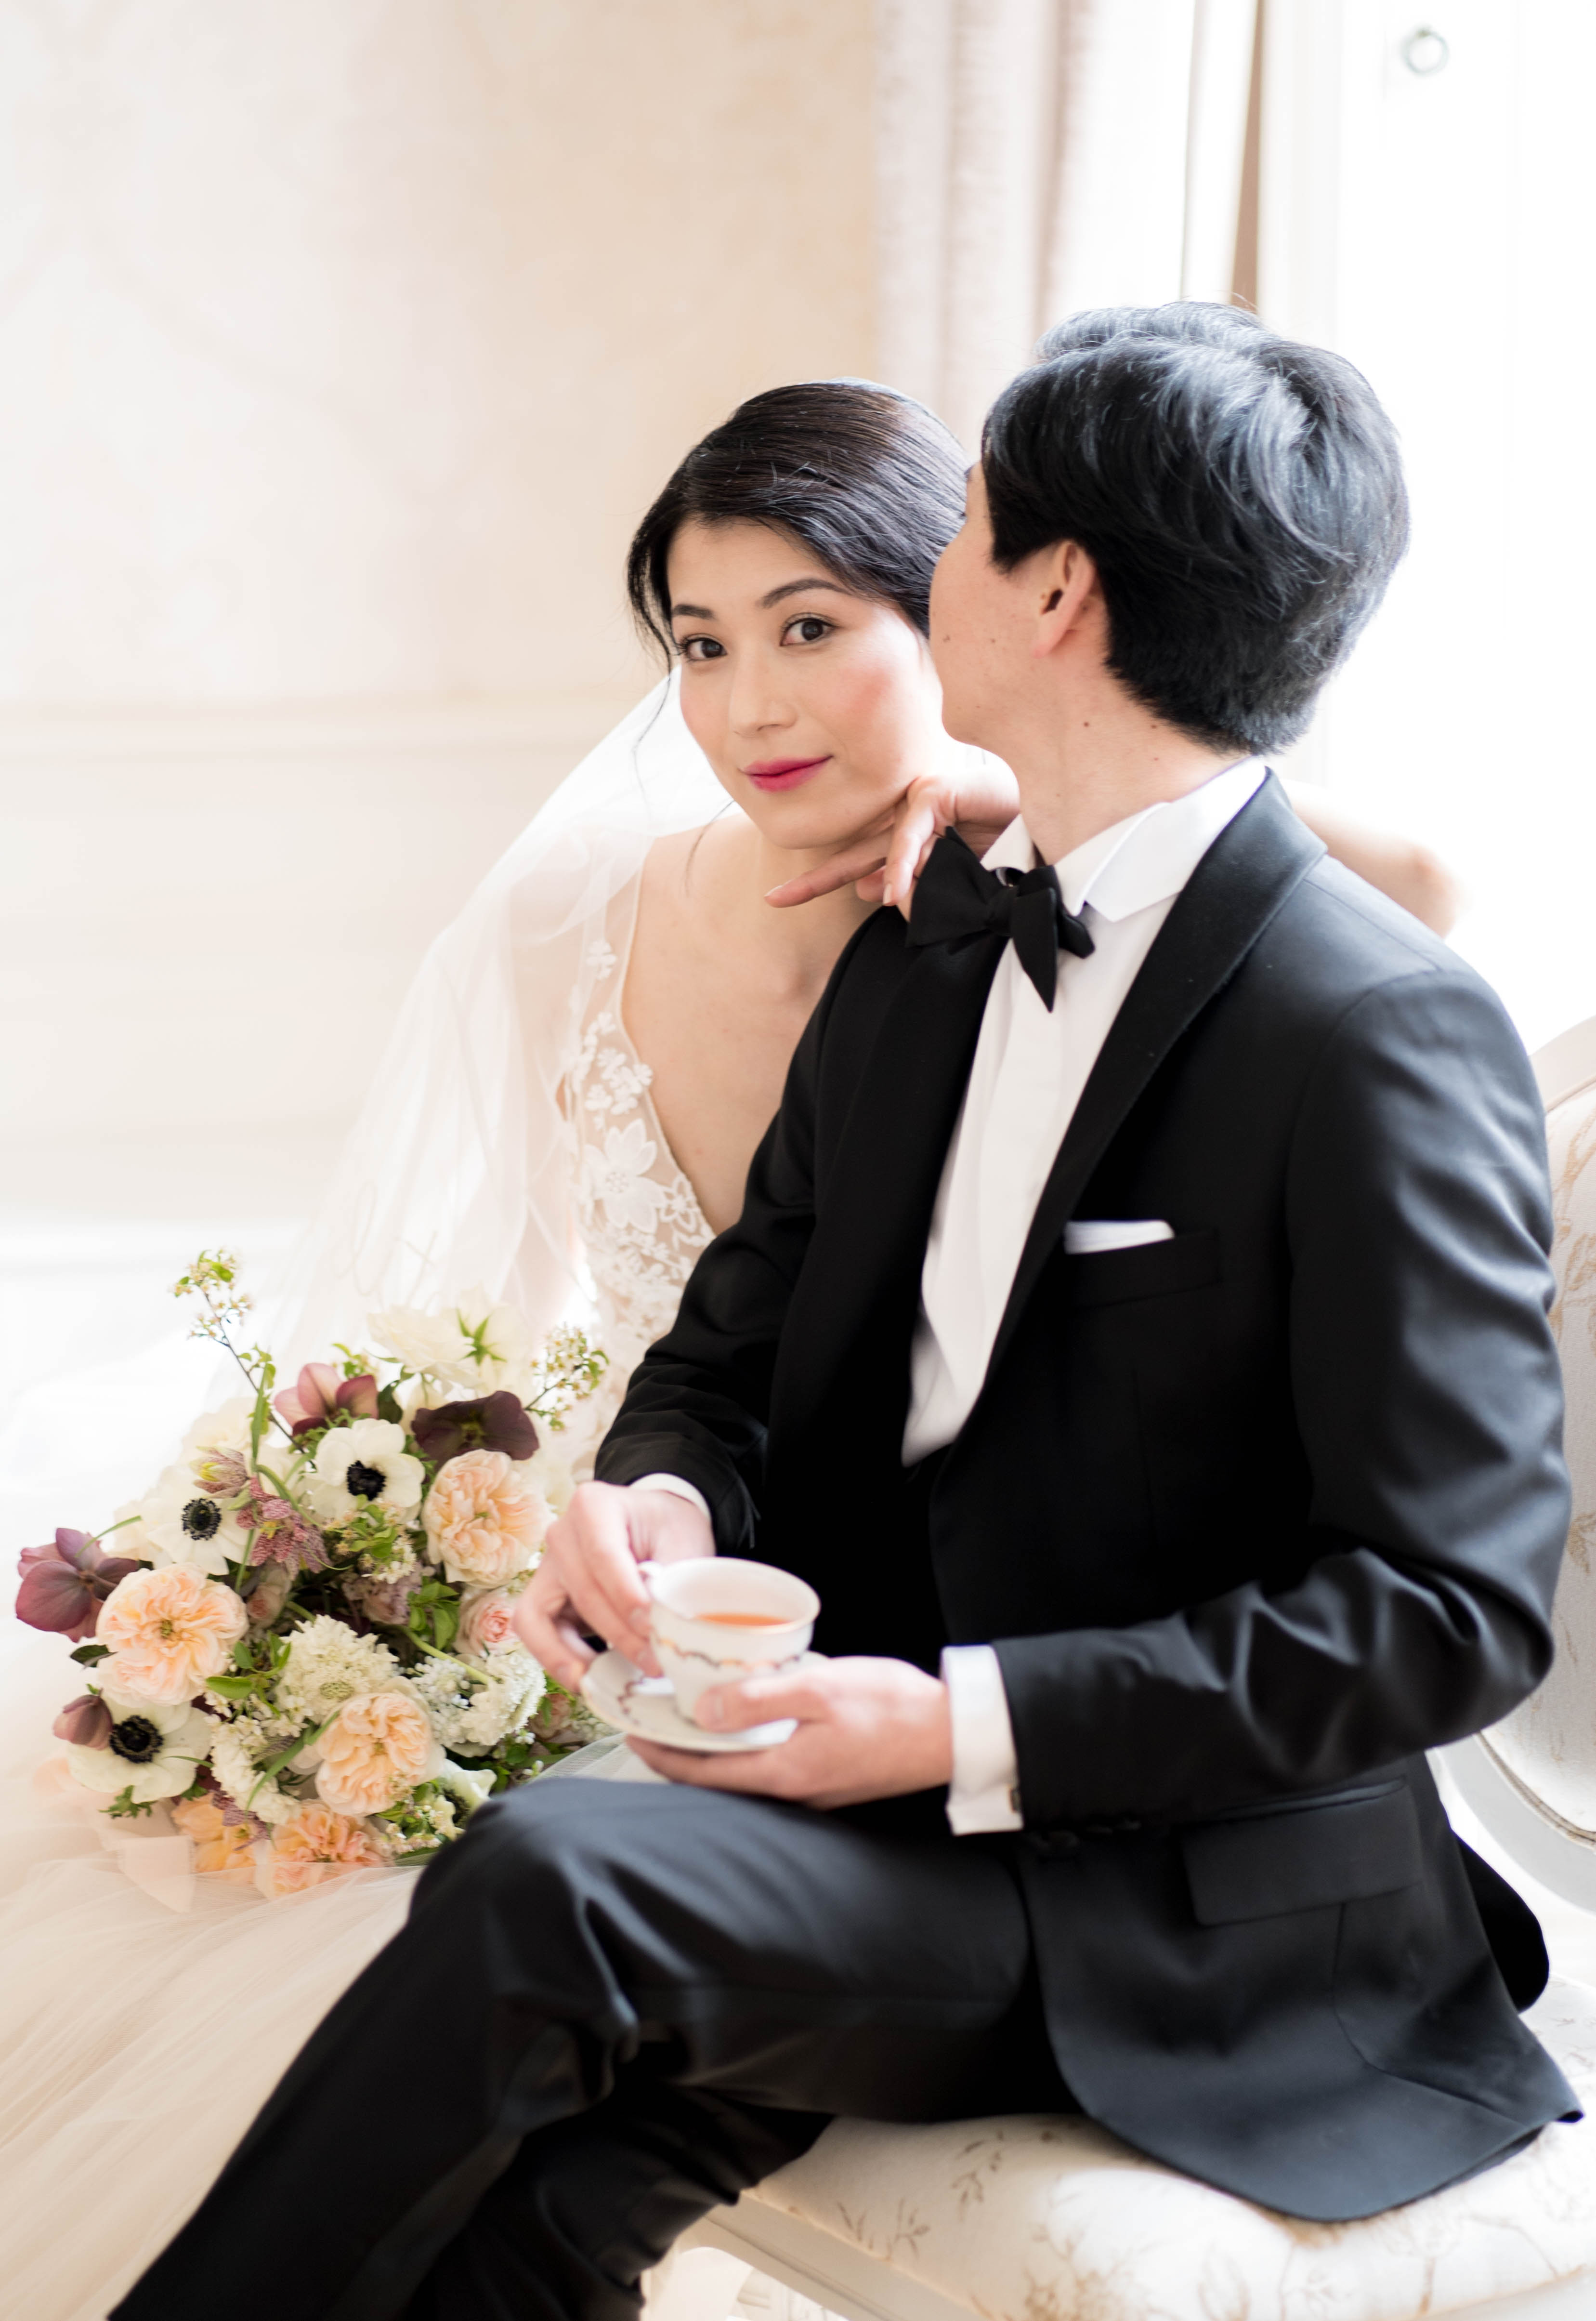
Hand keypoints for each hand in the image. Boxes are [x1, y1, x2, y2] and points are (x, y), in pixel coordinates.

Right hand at [514, 1482, 712, 1690]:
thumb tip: (659, 1627)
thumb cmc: (668, 1530)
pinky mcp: (544, 1595)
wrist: (655, 1524)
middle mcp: (561, 1533)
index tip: (653, 1629)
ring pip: (541, 1616)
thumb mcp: (682, 1542)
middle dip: (617, 1634)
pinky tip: (585, 1679)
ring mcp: (548, 1566)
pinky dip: (554, 1657)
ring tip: (607, 1682)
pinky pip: (533, 1630)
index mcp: (593, 1506)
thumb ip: (670, 1579)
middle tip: (654, 1663)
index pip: (604, 1556)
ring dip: (574, 1654)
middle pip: (582, 1591)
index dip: (626, 1597)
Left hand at [626, 1655, 952, 1808]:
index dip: (662, 1756)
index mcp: (785, 1771)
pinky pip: (773, 1767)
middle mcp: (794, 1791)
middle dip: (680, 1755)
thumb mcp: (820, 1687)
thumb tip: (705, 1710)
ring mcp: (814, 1789)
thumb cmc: (892, 1706)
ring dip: (713, 1752)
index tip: (633, 1735)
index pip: (704, 1773)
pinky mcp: (830, 1778)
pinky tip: (746, 1723)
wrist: (952, 1731)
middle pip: (719, 1779)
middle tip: (650, 1725)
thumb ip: (760, 1698)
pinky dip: (747, 1749)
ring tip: (688, 1721)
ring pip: (745, 1775)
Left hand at [764, 759, 1020, 917]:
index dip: (820, 880)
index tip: (777, 899)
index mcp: (909, 842)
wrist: (1046, 829)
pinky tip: (901, 888)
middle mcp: (908, 820)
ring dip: (899, 882)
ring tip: (904, 903)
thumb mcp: (953, 883)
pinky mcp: (935, 790)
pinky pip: (909, 831)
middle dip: (818, 878)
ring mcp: (920, 802)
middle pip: (856, 852)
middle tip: (776, 899)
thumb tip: (871, 892)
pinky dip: (905, 861)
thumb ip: (914, 886)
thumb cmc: (1007, 854)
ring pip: (889, 851)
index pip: (859, 862)